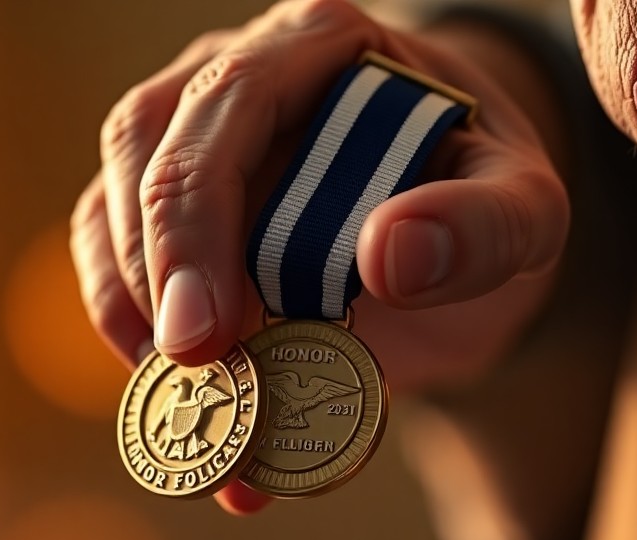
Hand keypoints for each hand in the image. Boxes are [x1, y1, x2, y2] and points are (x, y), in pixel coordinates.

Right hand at [72, 0, 568, 512]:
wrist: (453, 223)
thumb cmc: (482, 196)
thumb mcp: (526, 208)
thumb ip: (485, 225)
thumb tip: (387, 258)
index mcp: (323, 43)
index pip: (233, 101)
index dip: (204, 214)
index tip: (211, 330)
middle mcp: (235, 72)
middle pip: (146, 142)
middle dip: (158, 265)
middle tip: (190, 367)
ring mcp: (186, 136)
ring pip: (110, 202)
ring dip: (131, 306)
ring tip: (183, 400)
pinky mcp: (164, 204)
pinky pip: (112, 256)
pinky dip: (128, 330)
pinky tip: (169, 394)